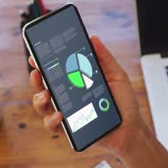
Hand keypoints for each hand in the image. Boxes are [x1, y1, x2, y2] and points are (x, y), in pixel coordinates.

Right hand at [29, 36, 143, 155]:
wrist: (131, 129)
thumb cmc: (124, 103)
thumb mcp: (117, 76)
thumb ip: (104, 58)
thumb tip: (93, 38)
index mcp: (76, 81)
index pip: (55, 70)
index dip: (43, 62)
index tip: (36, 55)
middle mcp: (68, 96)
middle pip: (43, 86)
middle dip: (35, 79)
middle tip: (37, 73)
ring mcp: (66, 113)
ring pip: (42, 106)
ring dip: (39, 99)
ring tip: (47, 95)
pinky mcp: (68, 129)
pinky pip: (52, 126)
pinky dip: (51, 120)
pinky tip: (60, 115)